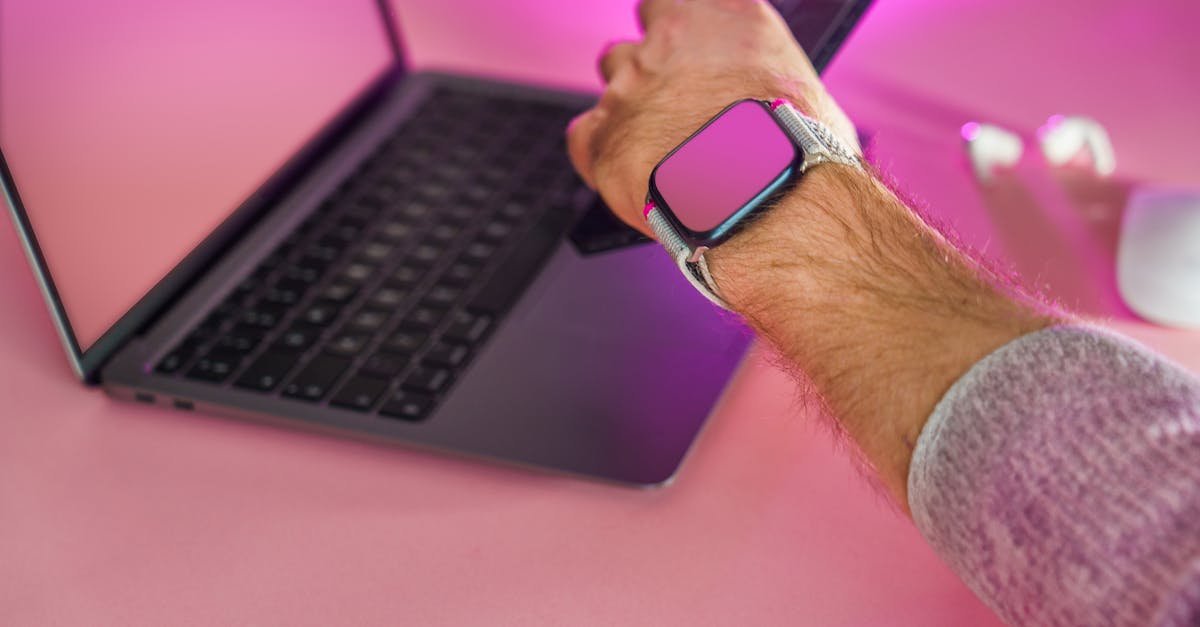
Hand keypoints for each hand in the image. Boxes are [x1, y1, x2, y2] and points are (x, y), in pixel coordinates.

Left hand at [566, 0, 858, 236]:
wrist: (768, 202)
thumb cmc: (799, 153)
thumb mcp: (806, 90)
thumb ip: (764, 78)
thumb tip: (766, 100)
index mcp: (727, 15)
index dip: (677, 24)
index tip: (683, 44)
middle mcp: (672, 40)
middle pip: (641, 36)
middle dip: (651, 66)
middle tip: (675, 105)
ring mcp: (631, 85)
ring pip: (611, 80)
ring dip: (629, 107)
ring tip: (661, 148)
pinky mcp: (604, 136)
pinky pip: (585, 135)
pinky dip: (603, 152)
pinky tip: (635, 173)